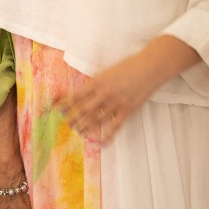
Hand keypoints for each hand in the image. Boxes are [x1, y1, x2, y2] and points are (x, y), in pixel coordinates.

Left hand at [61, 38, 198, 142]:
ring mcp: (116, 102)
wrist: (151, 66)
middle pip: (83, 109)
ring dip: (85, 126)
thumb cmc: (130, 65)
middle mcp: (104, 93)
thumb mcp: (109, 70)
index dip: (65, 103)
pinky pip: (115, 126)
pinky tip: (102, 143)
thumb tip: (85, 91)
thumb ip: (97, 81)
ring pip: (96, 119)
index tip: (57, 108)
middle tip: (67, 123)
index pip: (76, 94)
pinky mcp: (127, 110)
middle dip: (73, 117)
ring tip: (78, 131)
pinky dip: (108, 135)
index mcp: (98, 80)